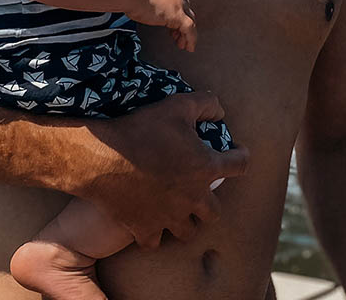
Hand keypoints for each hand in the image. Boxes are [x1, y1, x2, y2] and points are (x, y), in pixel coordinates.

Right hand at [79, 92, 248, 247]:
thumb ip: (206, 104)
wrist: (104, 158)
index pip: (239, 165)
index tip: (237, 152)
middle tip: (199, 187)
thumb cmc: (143, 129)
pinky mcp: (145, 229)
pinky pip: (155, 241)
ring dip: (186, 221)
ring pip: (189, 231)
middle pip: (214, 211)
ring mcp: (169, 217)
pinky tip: (150, 222)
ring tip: (178, 209)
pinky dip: (154, 233)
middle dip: (210, 200)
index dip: (241, 156)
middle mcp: (193, 198)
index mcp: (205, 168)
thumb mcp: (178, 105)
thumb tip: (220, 111)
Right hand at [127, 0, 196, 51]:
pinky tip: (189, 47)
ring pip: (189, 20)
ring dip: (186, 34)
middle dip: (181, 23)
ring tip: (182, 44)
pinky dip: (191, 39)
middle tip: (176, 34)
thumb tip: (136, 6)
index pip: (177, 1)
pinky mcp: (177, 15)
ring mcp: (178, 4)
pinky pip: (190, 30)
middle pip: (185, 10)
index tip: (170, 23)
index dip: (174, 13)